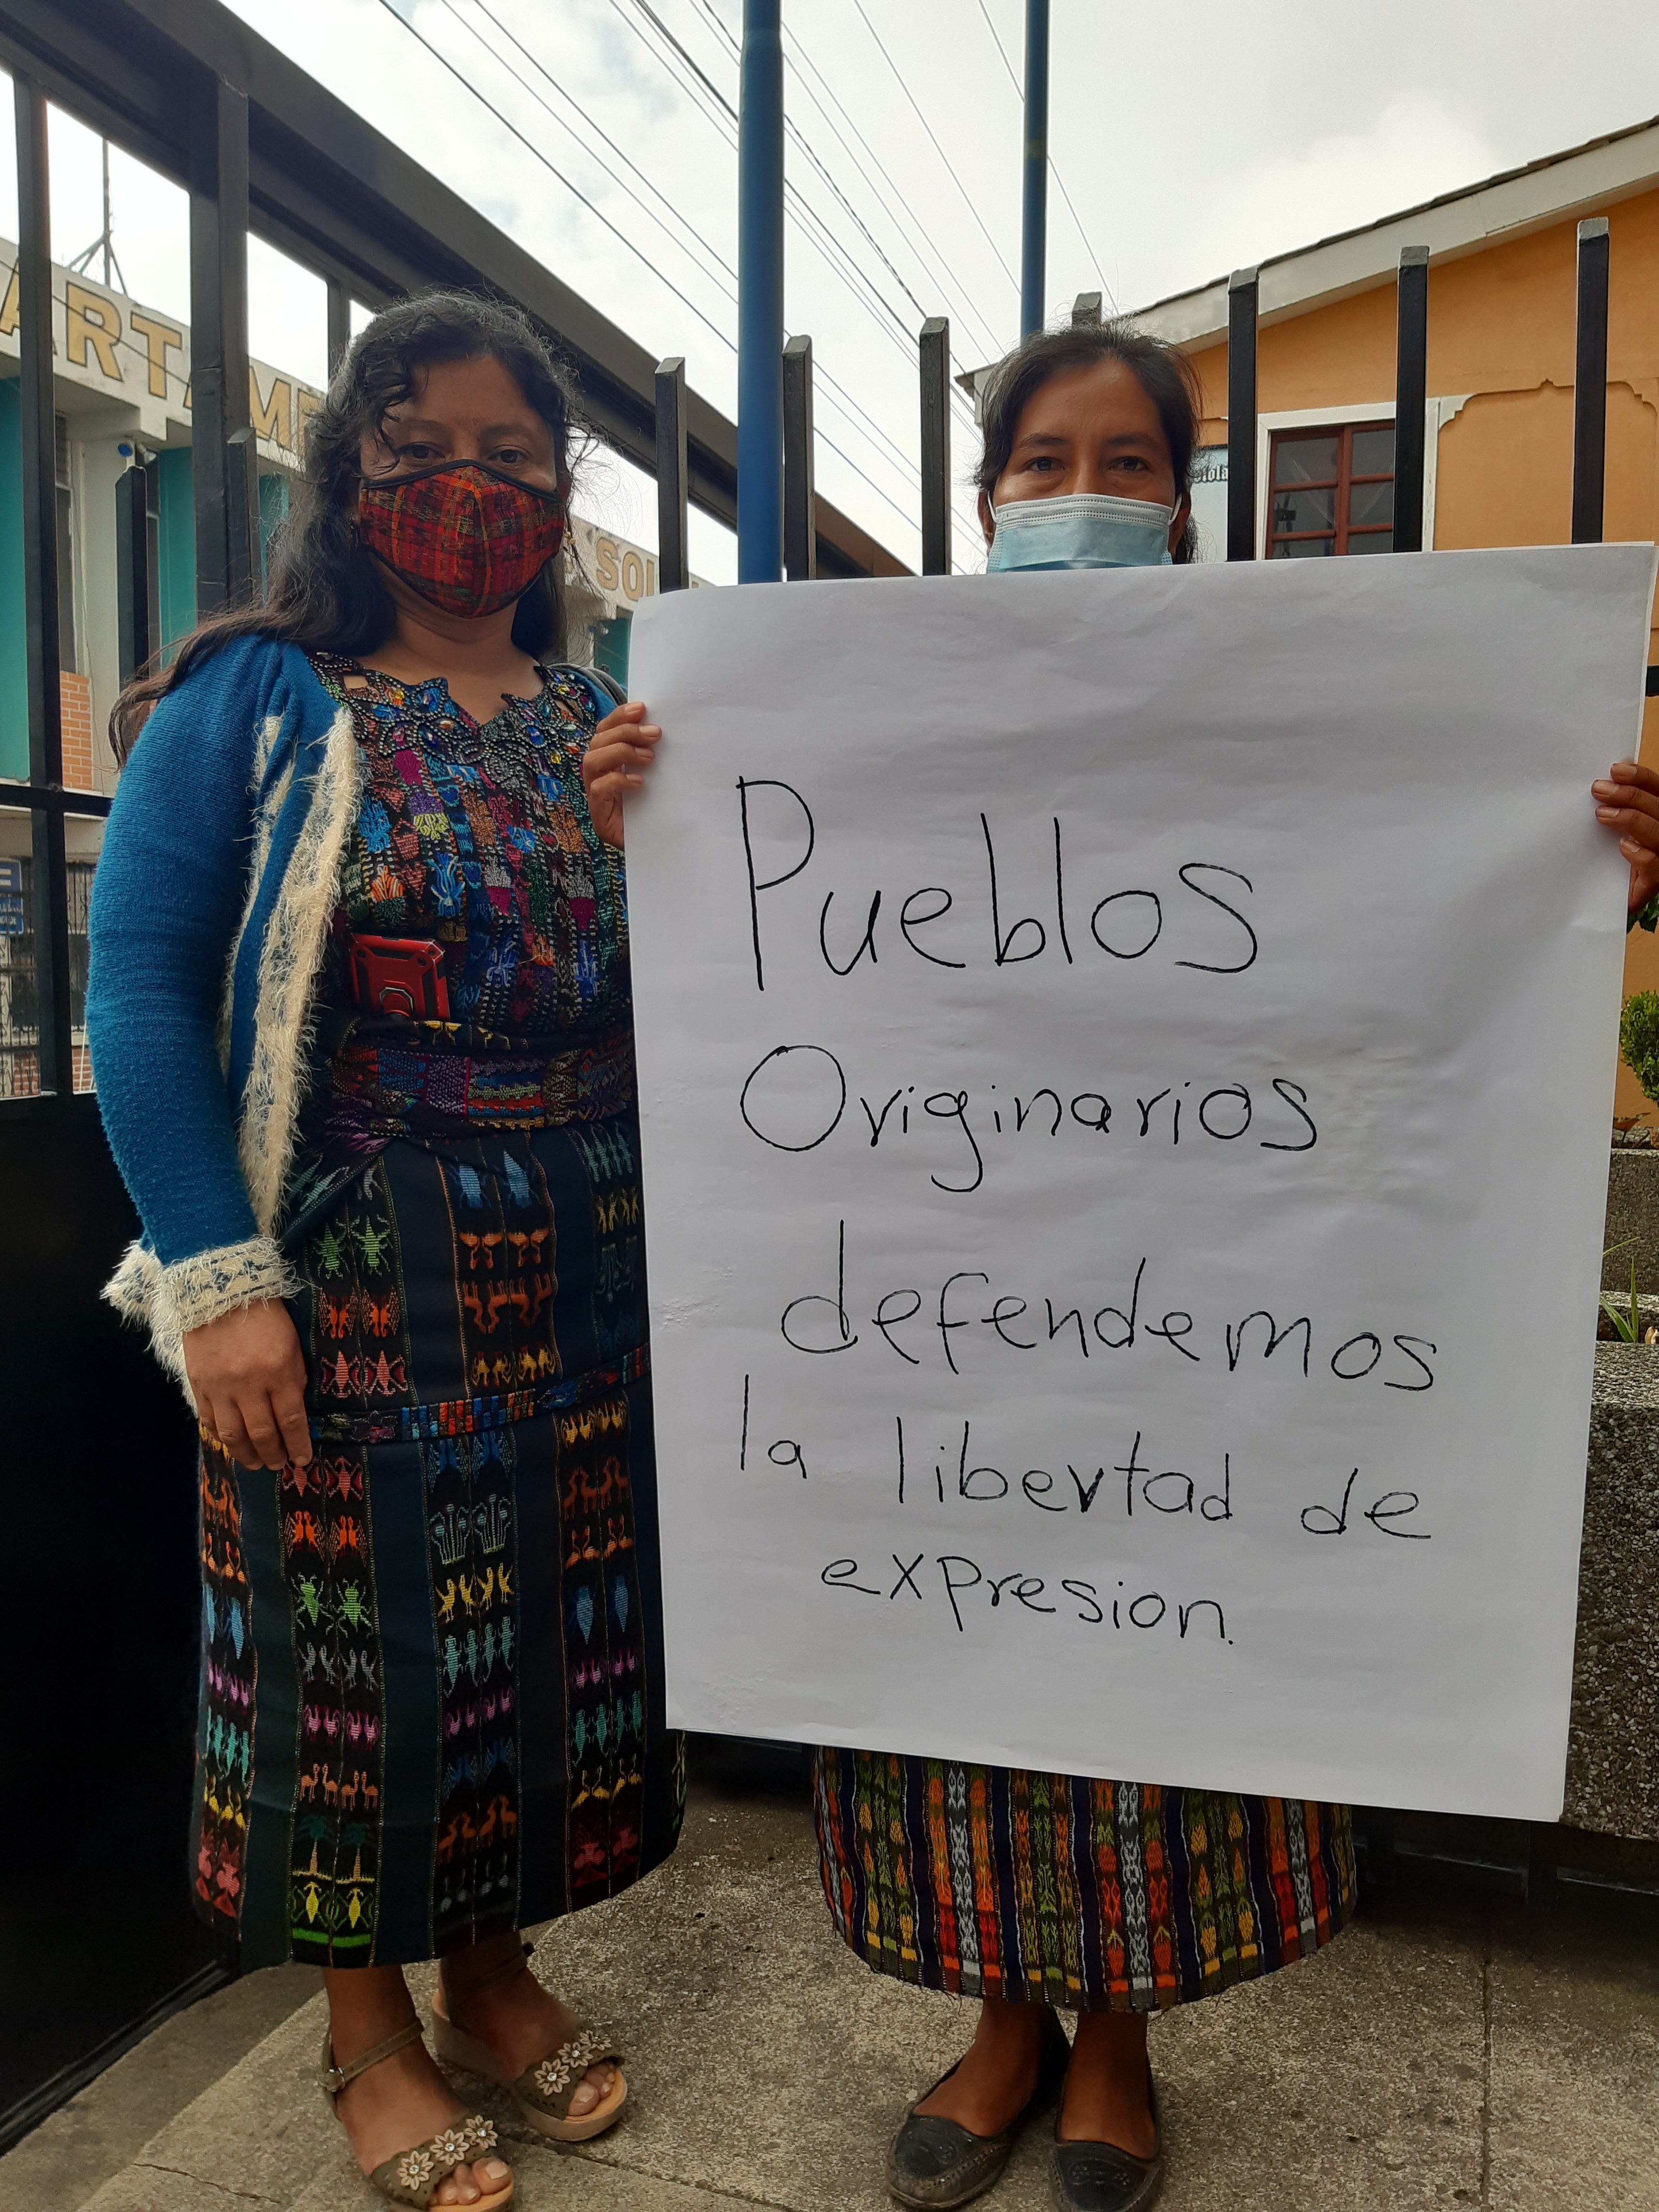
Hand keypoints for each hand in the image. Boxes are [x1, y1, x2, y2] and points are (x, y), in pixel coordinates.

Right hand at [183, 1297, 311, 1470]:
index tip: (302, 1460)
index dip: (298, 1445)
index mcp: (278, 1372)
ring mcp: (220, 1386)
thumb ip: (294, 1379)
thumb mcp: (292, 1344)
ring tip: (256, 1464)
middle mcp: (248, 1385)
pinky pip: (209, 1420)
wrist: (220, 1290)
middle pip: (262, 1433)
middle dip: (274, 1455)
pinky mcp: (198, 1384)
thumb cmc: (265, 1315)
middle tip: (279, 1466)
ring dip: (246, 1455)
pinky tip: (230, 1443)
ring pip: (232, 1434)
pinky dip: (220, 1437)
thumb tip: (293, 1414)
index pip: (291, 1420)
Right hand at [582, 699, 660, 850]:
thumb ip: (652, 753)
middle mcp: (598, 777)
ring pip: (592, 761)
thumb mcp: (658, 777)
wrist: (661, 850)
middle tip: (655, 734)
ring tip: (648, 758)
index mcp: (609, 763)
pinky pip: (598, 790)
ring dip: (621, 752)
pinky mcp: (599, 817)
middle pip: (597, 742)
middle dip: (625, 732)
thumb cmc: (659, 810)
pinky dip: (617, 781)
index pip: (604, 731)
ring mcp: (596, 797)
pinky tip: (639, 783)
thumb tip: (660, 725)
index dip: (618, 717)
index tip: (641, 708)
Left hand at [1592, 761, 1658, 910]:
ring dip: (1631, 819)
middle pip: (1658, 807)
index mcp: (1656, 816)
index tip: (1615, 770)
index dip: (1641, 777)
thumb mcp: (1610, 828)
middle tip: (1599, 790)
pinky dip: (1640, 854)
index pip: (1658, 789)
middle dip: (1629, 795)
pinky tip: (1623, 847)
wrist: (1605, 899)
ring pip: (1658, 833)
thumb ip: (1612, 807)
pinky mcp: (1653, 882)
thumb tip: (1601, 783)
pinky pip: (1654, 865)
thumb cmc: (1608, 859)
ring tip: (1602, 815)